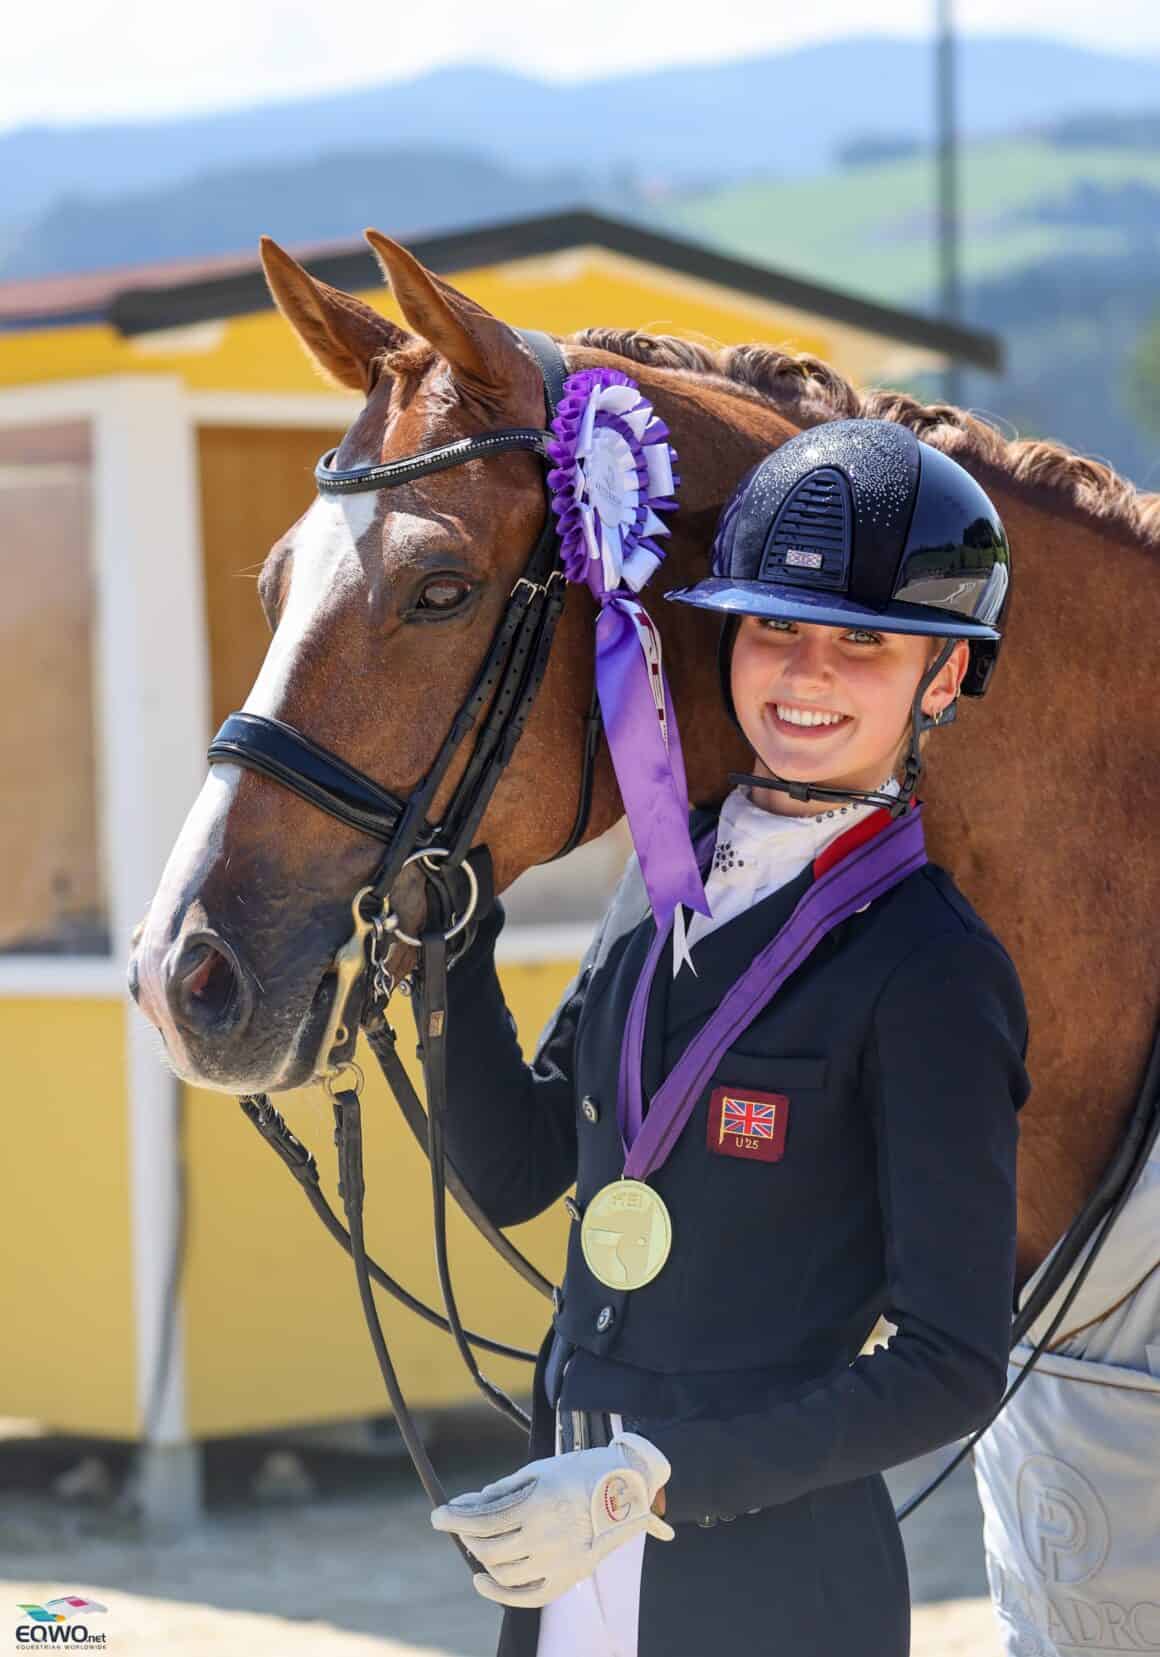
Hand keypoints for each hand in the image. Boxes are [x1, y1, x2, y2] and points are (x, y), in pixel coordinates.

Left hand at [430, 1432, 673, 1607]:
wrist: (625, 1491)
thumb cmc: (579, 1473)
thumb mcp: (538, 1471)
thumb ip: (502, 1491)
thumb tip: (467, 1506)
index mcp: (539, 1504)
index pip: (484, 1519)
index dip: (456, 1518)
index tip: (437, 1515)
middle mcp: (547, 1537)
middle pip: (489, 1547)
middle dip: (466, 1536)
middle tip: (459, 1525)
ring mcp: (558, 1562)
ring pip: (503, 1572)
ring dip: (482, 1558)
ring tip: (476, 1543)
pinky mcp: (567, 1579)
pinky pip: (526, 1595)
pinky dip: (499, 1592)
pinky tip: (482, 1580)